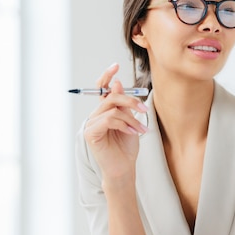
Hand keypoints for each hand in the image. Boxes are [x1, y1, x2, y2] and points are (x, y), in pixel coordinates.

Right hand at [83, 63, 147, 180]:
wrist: (123, 168)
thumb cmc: (126, 147)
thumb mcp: (130, 121)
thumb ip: (124, 104)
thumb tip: (117, 83)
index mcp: (105, 110)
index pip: (102, 89)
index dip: (106, 76)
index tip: (116, 65)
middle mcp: (96, 115)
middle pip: (110, 96)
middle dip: (130, 100)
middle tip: (144, 109)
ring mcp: (92, 124)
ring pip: (112, 108)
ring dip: (131, 117)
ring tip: (141, 129)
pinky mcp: (91, 133)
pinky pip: (109, 120)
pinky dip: (123, 124)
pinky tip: (132, 133)